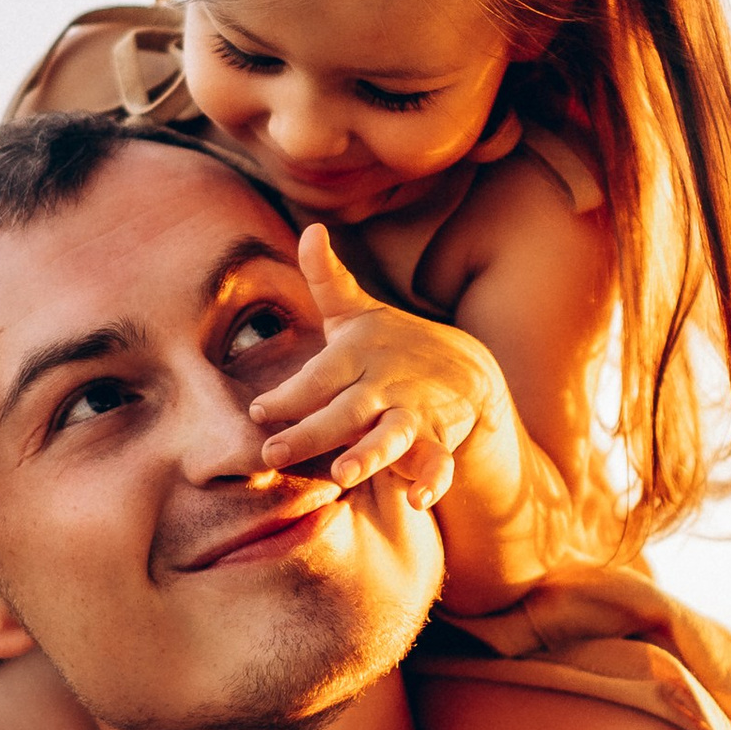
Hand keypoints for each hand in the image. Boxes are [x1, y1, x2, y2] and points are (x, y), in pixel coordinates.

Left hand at [250, 226, 494, 511]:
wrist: (469, 372)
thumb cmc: (392, 346)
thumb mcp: (359, 313)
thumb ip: (328, 279)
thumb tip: (311, 229)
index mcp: (359, 354)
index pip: (319, 376)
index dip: (291, 394)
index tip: (260, 411)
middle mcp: (385, 384)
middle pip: (346, 410)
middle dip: (312, 432)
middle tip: (273, 453)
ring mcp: (414, 413)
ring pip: (392, 436)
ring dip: (369, 454)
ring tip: (343, 474)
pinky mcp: (440, 441)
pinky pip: (437, 466)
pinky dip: (431, 482)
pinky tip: (418, 500)